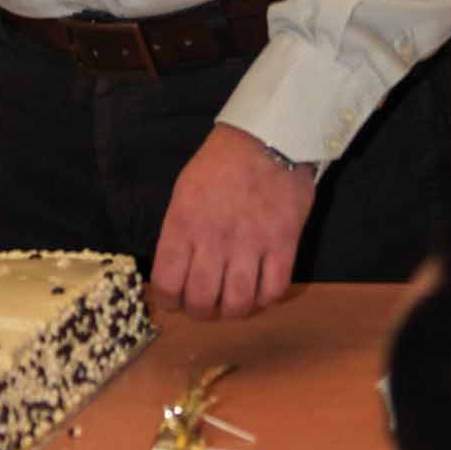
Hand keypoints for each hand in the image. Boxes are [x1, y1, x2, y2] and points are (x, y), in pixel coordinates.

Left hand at [150, 125, 315, 319]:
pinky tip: (260, 289)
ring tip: (233, 300)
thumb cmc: (220, 163)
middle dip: (200, 311)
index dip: (169, 301)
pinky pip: (273, 290)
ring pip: (238, 304)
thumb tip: (174, 270)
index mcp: (183, 224)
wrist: (267, 138)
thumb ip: (179, 232)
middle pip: (201, 301)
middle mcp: (214, 239)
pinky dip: (266, 299)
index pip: (167, 284)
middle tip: (206, 304)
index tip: (175, 300)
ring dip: (233, 310)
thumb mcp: (184, 191)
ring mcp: (251, 244)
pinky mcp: (283, 244)